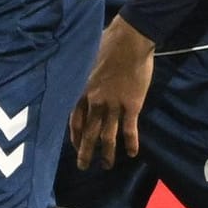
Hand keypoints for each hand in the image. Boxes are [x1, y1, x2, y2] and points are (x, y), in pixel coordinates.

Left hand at [69, 17, 155, 169]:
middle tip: (83, 166)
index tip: (74, 146)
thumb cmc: (106, 44)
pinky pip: (130, 129)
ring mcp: (113, 104)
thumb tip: (80, 80)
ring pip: (107, 135)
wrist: (128, 40)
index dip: (74, 135)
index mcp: (82, 90)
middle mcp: (95, 101)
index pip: (74, 119)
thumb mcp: (86, 61)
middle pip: (88, 132)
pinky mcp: (131, 105)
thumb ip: (83, 76)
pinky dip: (131, 143)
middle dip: (85, 151)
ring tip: (106, 166)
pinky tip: (132, 154)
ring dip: (107, 153)